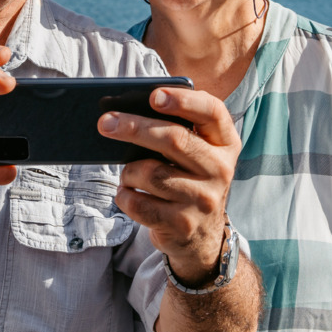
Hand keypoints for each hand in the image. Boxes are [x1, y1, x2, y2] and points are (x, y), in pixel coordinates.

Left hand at [99, 87, 239, 285]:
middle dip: (134, 127)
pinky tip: (128, 194)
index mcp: (226, 143)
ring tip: (129, 175)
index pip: (212, 112)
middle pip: (174, 139)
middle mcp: (221, 170)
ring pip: (151, 173)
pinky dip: (125, 196)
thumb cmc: (189, 180)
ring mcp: (203, 200)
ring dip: (129, 172)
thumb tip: (126, 113)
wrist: (201, 236)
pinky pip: (140, 203)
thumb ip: (178, 131)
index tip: (154, 95)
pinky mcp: (183, 224)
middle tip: (105, 122)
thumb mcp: (197, 154)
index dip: (183, 100)